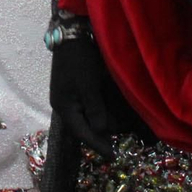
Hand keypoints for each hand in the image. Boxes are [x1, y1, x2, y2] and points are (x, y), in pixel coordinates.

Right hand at [50, 35, 124, 159]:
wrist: (72, 34)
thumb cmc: (78, 59)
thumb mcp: (88, 85)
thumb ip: (95, 109)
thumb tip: (102, 131)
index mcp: (64, 107)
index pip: (82, 133)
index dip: (97, 145)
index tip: (112, 156)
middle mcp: (67, 105)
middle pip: (87, 126)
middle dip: (105, 131)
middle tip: (124, 136)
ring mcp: (72, 97)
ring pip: (91, 116)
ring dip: (106, 120)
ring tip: (127, 126)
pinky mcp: (80, 89)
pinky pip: (92, 106)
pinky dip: (104, 109)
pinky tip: (117, 111)